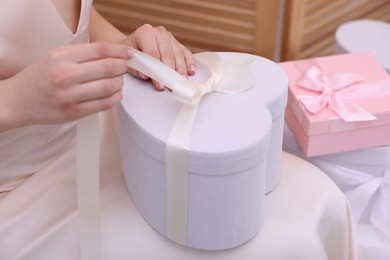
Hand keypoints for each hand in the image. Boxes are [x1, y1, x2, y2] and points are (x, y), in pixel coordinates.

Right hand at [0, 42, 130, 129]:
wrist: (19, 101)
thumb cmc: (40, 77)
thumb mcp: (56, 57)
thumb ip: (82, 55)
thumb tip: (114, 54)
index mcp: (62, 57)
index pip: (100, 50)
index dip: (120, 50)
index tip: (128, 53)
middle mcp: (65, 75)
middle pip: (109, 67)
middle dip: (123, 66)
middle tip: (124, 67)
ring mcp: (70, 95)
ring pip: (110, 86)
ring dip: (120, 82)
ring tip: (118, 80)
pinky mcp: (74, 112)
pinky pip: (105, 104)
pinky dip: (116, 97)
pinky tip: (115, 93)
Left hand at [122, 24, 195, 89]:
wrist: (133, 44)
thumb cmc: (131, 52)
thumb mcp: (128, 59)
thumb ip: (135, 68)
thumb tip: (145, 75)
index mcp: (145, 33)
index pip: (152, 53)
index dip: (156, 70)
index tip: (159, 84)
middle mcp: (158, 32)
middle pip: (167, 53)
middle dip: (170, 71)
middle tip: (172, 83)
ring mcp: (169, 37)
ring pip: (177, 53)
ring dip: (181, 68)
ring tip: (182, 79)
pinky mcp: (176, 42)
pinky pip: (185, 52)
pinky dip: (189, 61)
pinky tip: (191, 70)